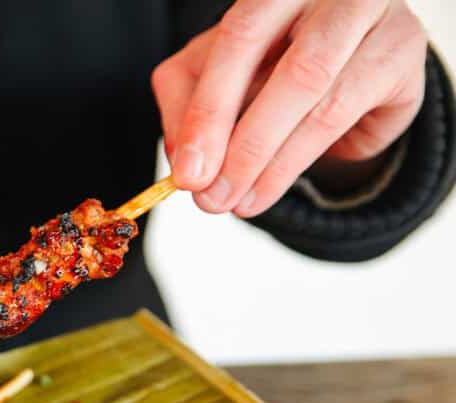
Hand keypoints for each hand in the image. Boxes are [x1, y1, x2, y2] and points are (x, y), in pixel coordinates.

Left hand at [152, 0, 426, 216]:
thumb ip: (189, 106)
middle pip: (286, 64)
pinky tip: (267, 189)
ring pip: (313, 93)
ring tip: (237, 202)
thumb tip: (185, 164)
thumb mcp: (218, 77)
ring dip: (268, 161)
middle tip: (211, 197)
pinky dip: (296, 160)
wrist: (352, 62)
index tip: (189, 173)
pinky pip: (342, 114)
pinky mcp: (399, 54)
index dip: (208, 109)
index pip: (237, 38)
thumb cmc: (272, 61)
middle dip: (241, 141)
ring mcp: (371, 16)